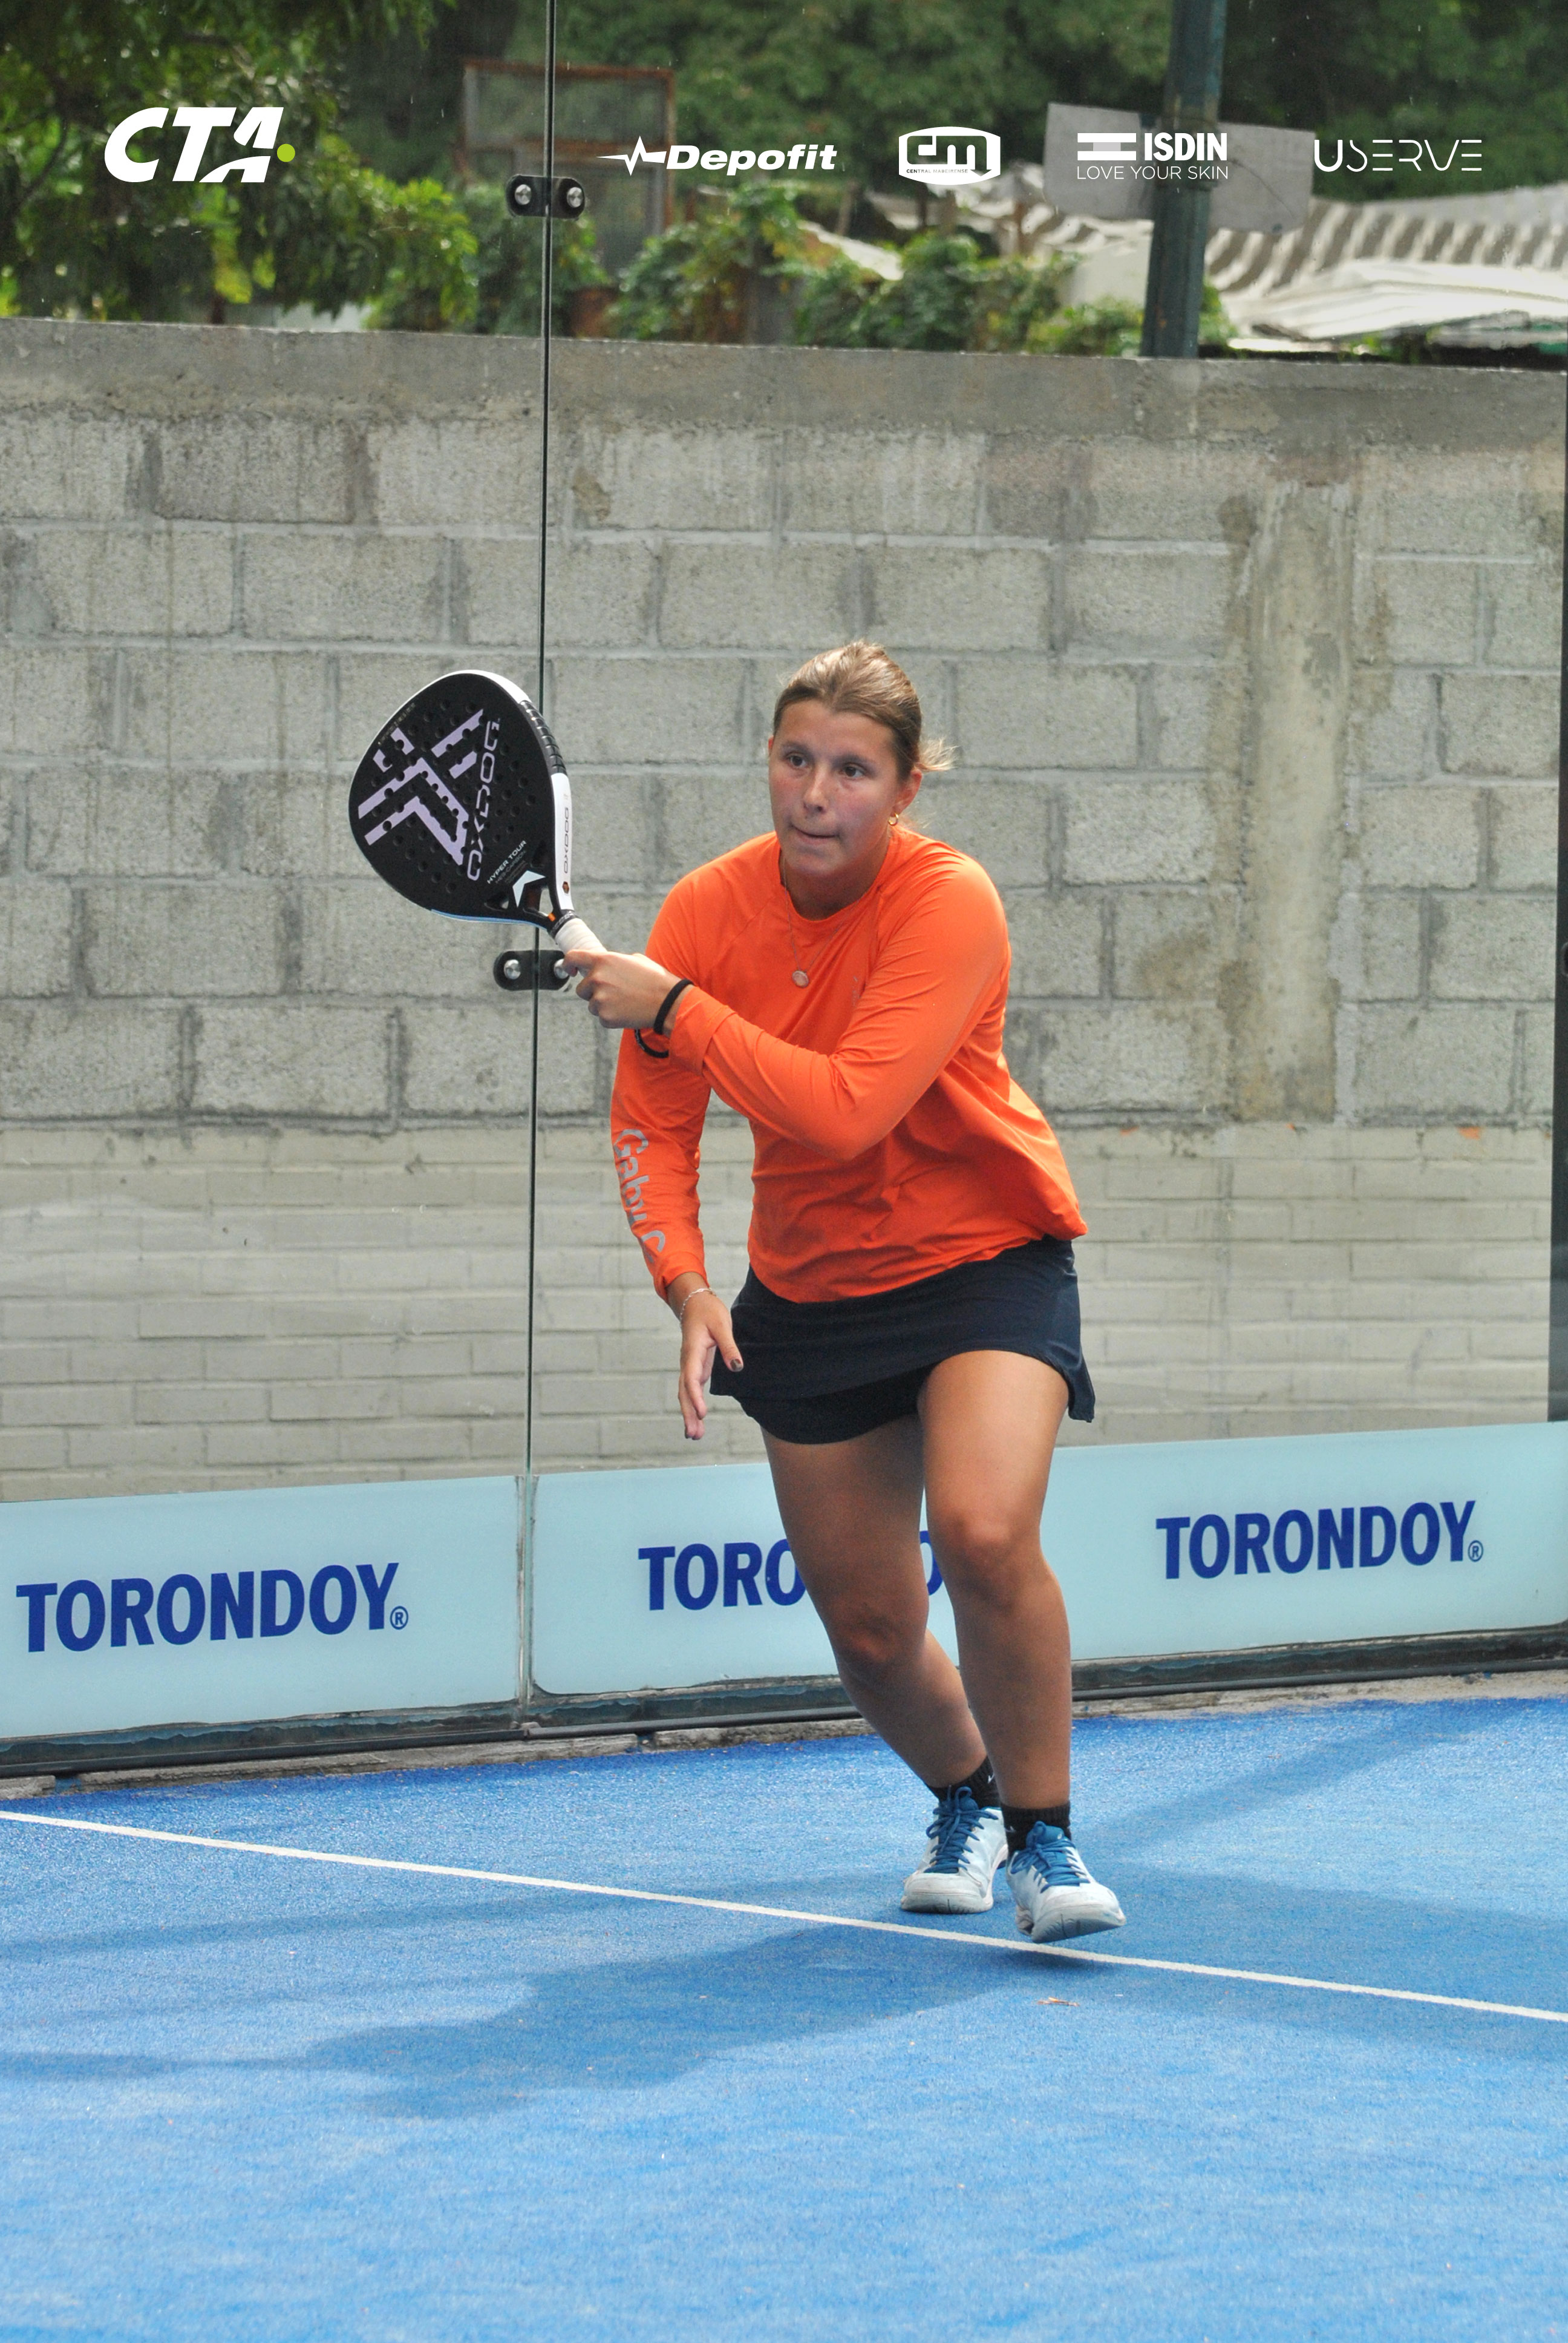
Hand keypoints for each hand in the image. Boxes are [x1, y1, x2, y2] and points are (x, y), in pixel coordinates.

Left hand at [563, 949, 683, 1031]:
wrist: (667, 1001)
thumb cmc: (654, 980)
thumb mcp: (634, 960)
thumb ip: (613, 962)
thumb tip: (604, 966)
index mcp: (603, 961)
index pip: (573, 957)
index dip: (568, 964)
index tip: (569, 970)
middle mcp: (597, 978)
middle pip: (582, 989)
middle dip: (593, 992)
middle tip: (614, 993)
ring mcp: (600, 998)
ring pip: (591, 1005)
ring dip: (603, 1005)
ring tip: (624, 1002)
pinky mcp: (605, 1016)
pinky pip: (602, 1018)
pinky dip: (612, 1017)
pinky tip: (627, 1012)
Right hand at [671, 1283, 742, 1442]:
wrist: (694, 1303)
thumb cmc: (709, 1312)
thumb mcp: (722, 1325)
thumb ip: (729, 1347)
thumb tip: (737, 1368)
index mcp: (692, 1351)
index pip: (691, 1378)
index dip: (695, 1396)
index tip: (702, 1412)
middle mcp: (687, 1362)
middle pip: (684, 1391)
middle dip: (688, 1413)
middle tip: (693, 1435)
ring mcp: (690, 1366)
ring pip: (686, 1393)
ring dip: (689, 1414)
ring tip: (694, 1436)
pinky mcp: (696, 1368)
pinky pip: (691, 1390)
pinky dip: (693, 1405)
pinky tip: (698, 1419)